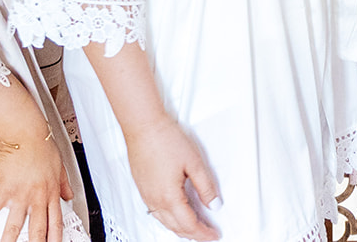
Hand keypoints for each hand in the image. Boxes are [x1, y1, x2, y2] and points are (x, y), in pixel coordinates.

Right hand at [0, 127, 73, 241]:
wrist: (26, 133)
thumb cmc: (42, 145)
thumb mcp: (59, 166)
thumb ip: (64, 184)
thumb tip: (69, 195)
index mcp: (50, 193)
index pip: (56, 223)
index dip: (56, 238)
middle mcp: (36, 198)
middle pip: (38, 231)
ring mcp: (19, 197)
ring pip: (14, 227)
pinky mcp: (2, 191)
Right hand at [126, 115, 221, 240]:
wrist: (143, 126)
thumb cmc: (164, 139)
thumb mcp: (194, 162)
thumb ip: (206, 187)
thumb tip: (214, 204)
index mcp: (169, 197)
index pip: (189, 225)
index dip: (203, 233)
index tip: (213, 235)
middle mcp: (155, 200)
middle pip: (176, 227)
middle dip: (192, 234)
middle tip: (206, 234)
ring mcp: (146, 195)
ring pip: (164, 222)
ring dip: (179, 228)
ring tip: (193, 227)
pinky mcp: (142, 188)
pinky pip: (155, 212)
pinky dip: (168, 219)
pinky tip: (174, 213)